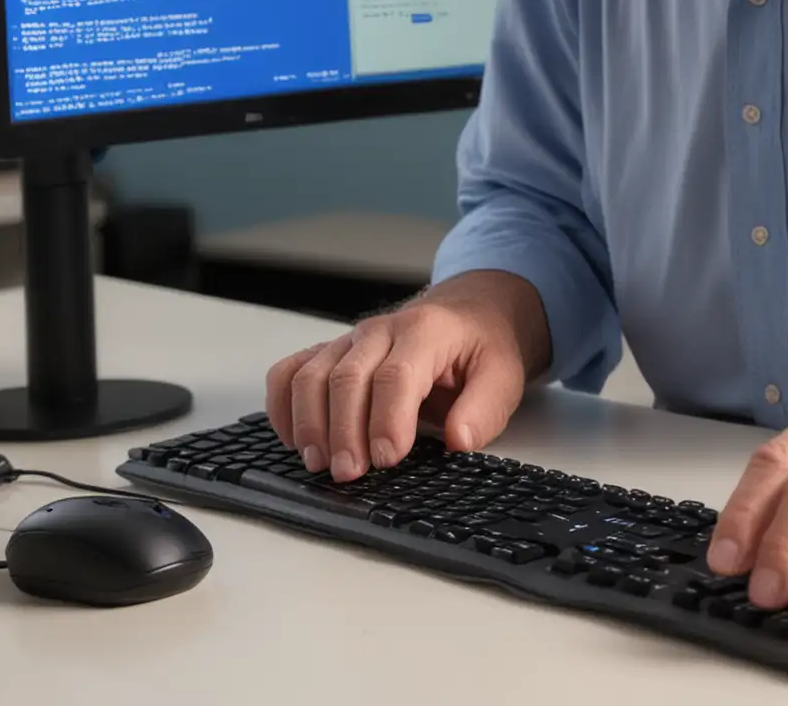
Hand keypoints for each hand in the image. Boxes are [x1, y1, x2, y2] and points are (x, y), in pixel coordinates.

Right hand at [264, 270, 548, 482]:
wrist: (470, 313)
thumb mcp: (504, 374)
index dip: (387, 419)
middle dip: (343, 431)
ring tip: (320, 464)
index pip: (397, 374)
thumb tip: (460, 440)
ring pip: (311, 374)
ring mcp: (351, 340)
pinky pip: (290, 372)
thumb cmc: (482, 346)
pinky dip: (282, 406)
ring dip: (309, 423)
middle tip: (350, 474)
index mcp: (428, 331)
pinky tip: (296, 441)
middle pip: (347, 377)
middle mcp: (382, 331)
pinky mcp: (331, 354)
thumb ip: (485, 408)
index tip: (387, 458)